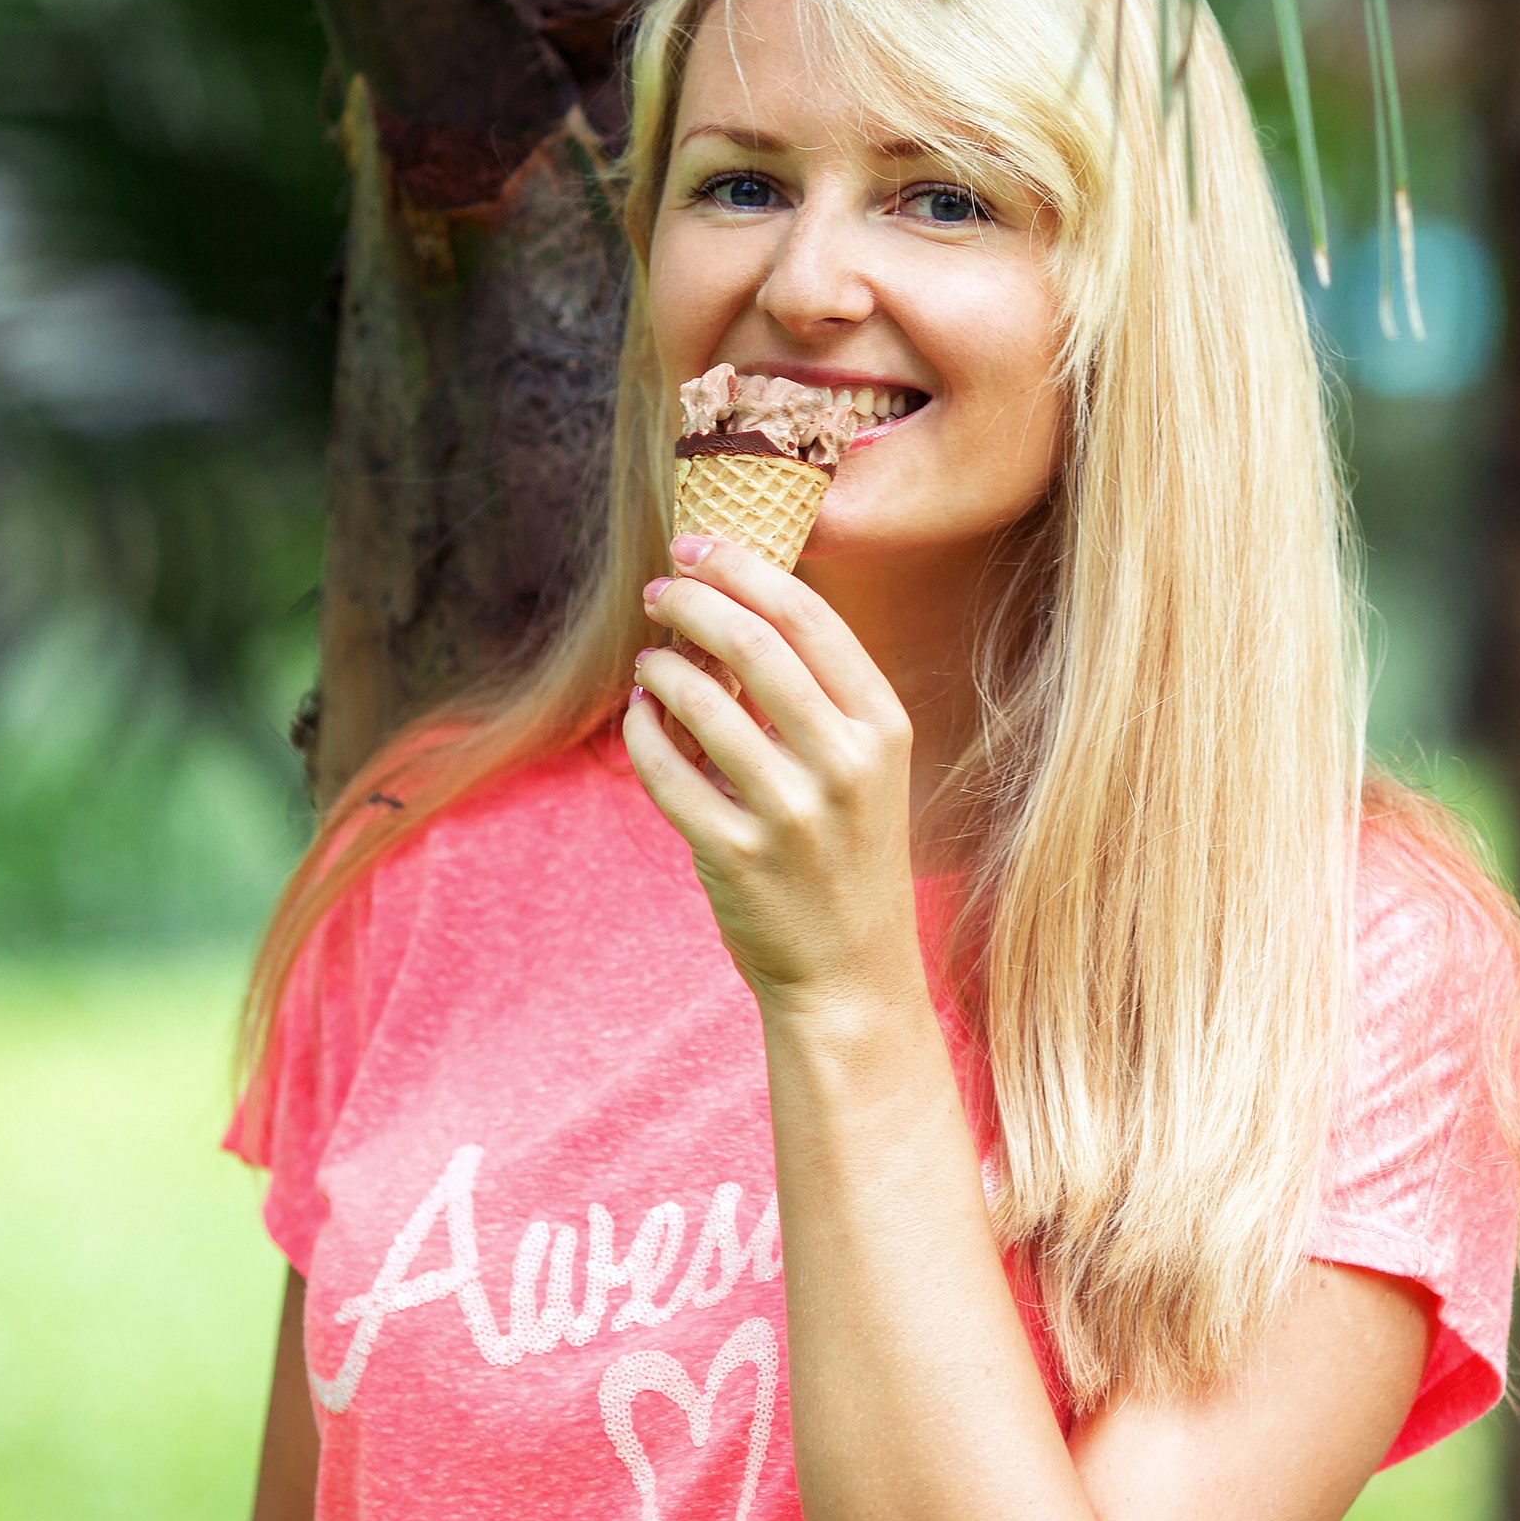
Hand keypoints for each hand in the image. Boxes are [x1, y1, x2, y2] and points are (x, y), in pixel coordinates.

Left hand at [625, 533, 920, 1014]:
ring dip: (661, 670)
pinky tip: (637, 719)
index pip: (810, 619)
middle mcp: (844, 764)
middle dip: (694, 604)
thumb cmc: (848, 853)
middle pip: (754, 647)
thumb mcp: (864, 767)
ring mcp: (791, 813)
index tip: (698, 547)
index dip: (746, 569)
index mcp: (882, 728)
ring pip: (702, 706)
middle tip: (659, 591)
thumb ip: (817, 694)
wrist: (851, 974)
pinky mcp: (736, 857)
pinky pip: (666, 773)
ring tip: (647, 661)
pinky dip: (641, 734)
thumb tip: (733, 607)